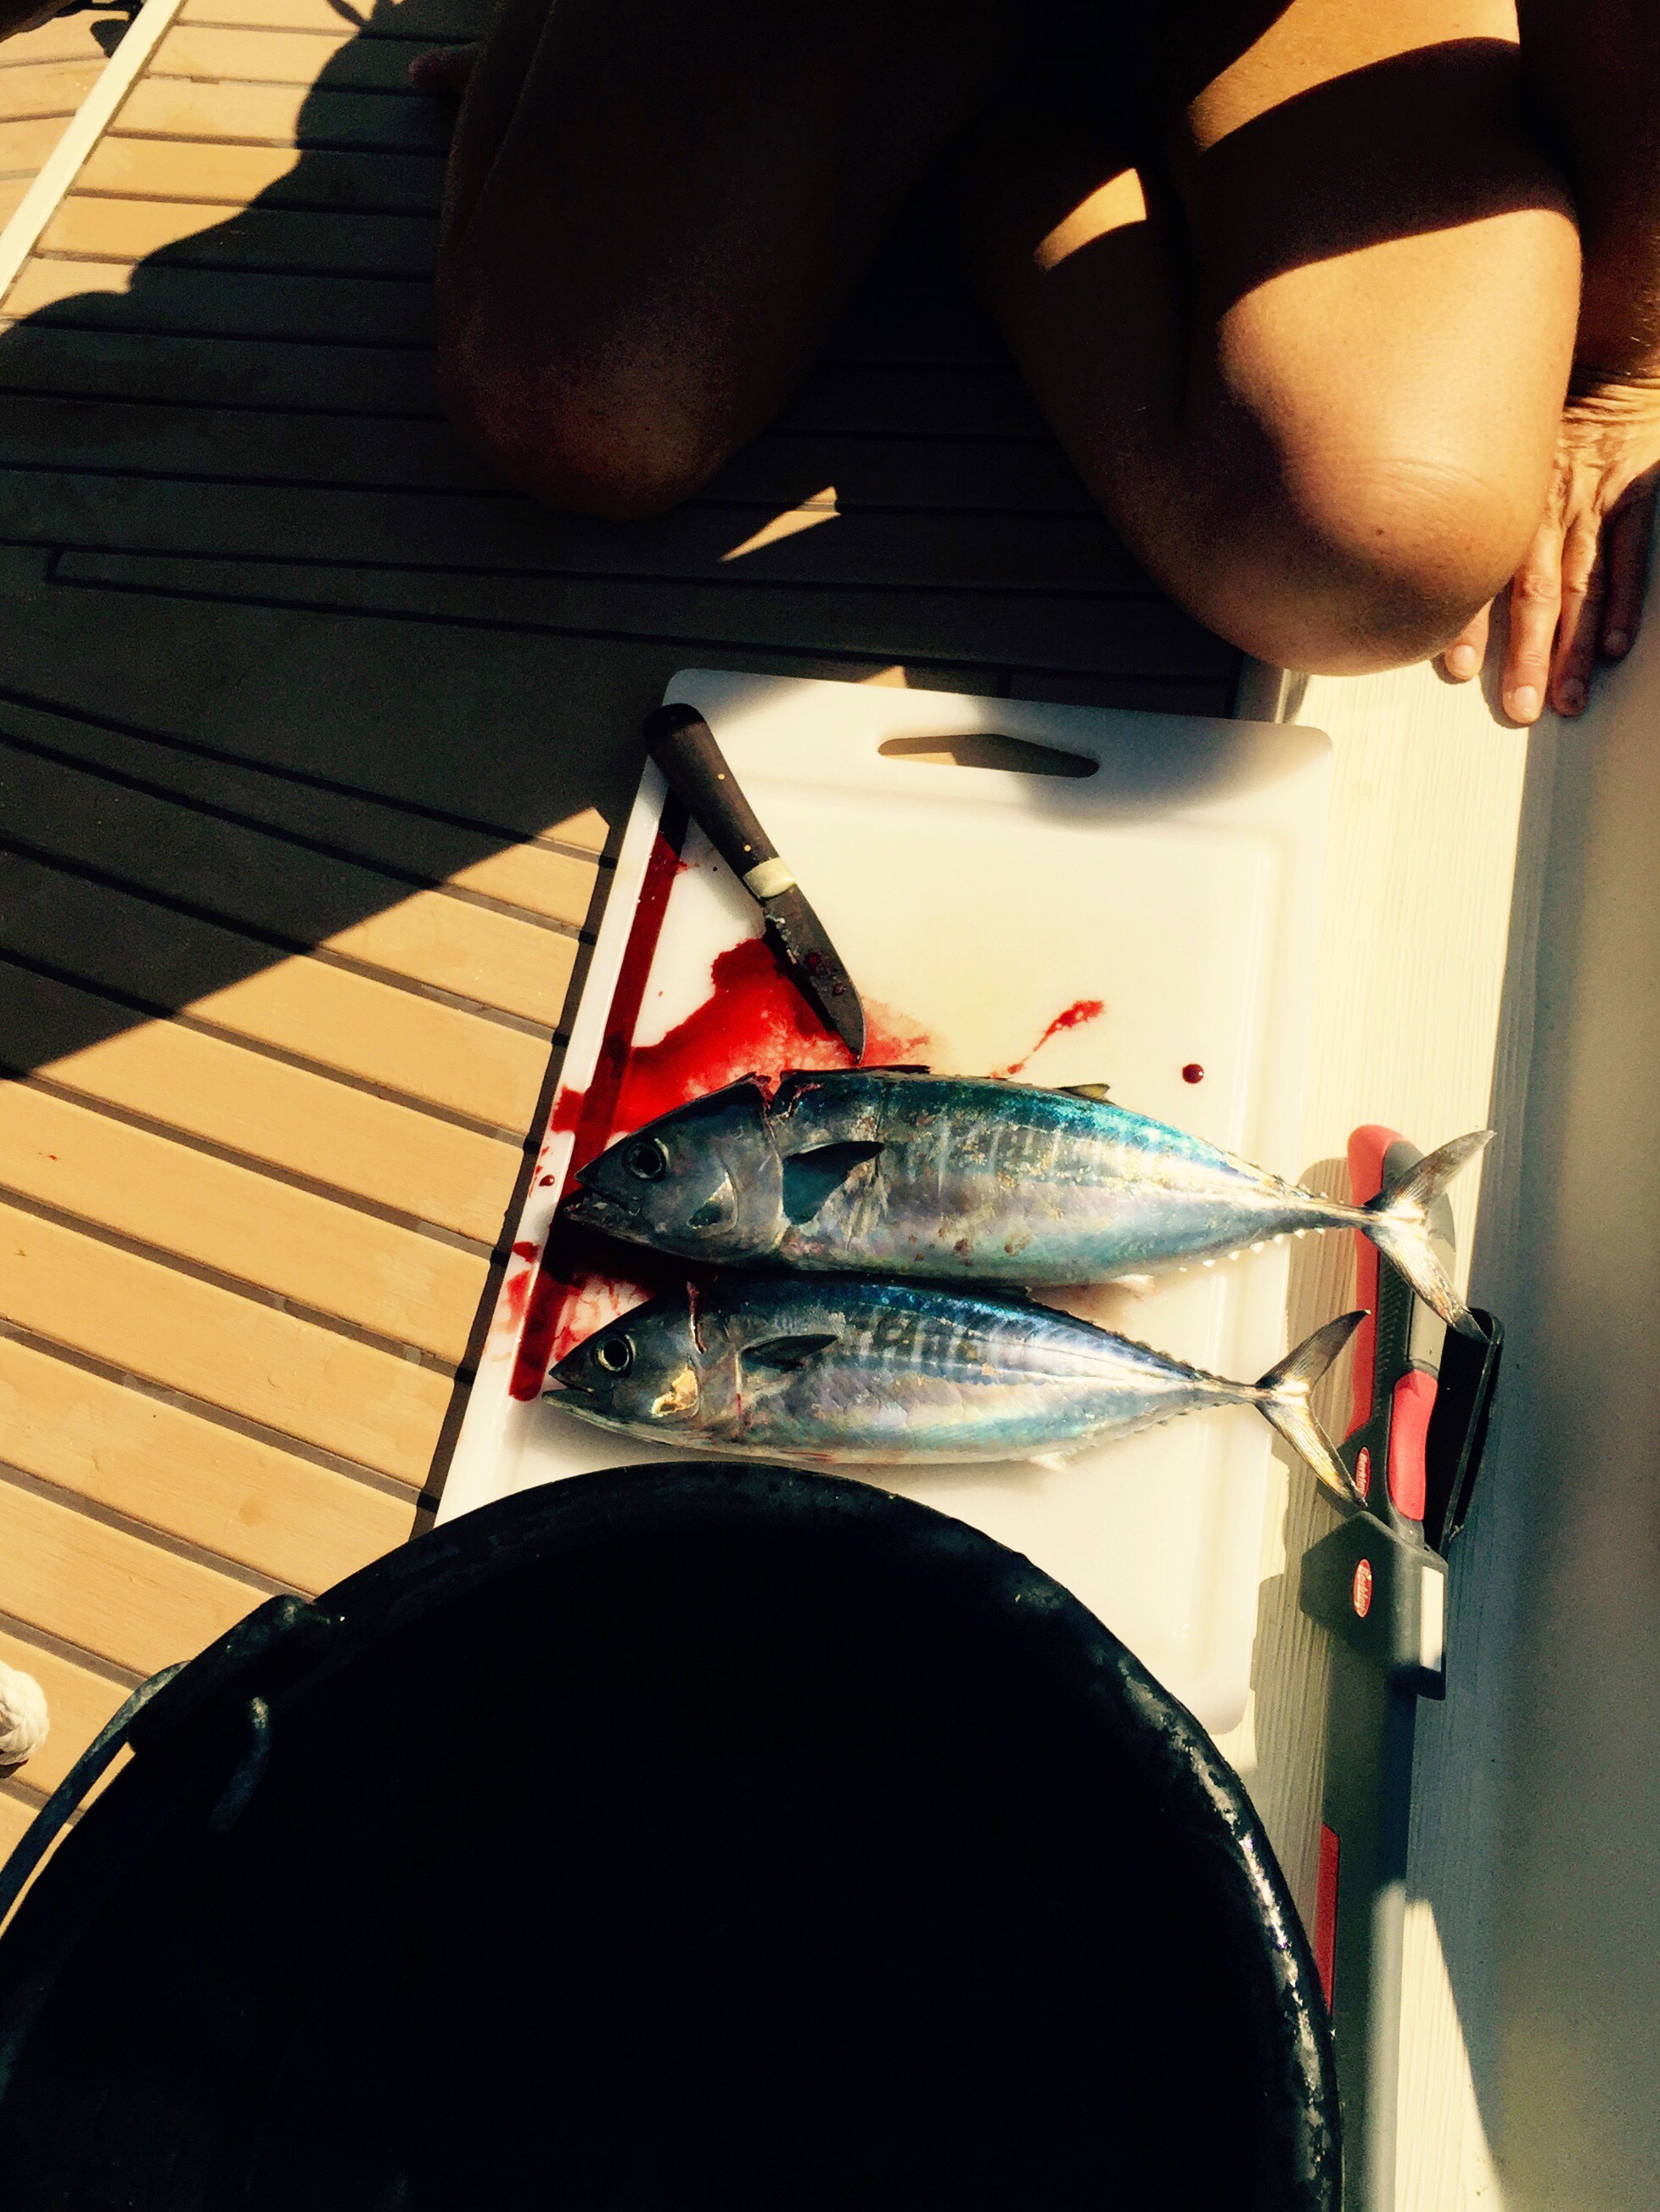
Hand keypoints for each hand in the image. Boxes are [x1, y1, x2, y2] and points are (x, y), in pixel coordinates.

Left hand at [1442, 369, 1659, 721]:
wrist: (1605, 353)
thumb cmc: (1541, 409)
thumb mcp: (1481, 444)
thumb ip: (1449, 494)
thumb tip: (1392, 547)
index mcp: (1501, 500)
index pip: (1480, 569)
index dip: (1468, 620)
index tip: (1457, 668)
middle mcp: (1543, 507)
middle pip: (1533, 592)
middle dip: (1526, 655)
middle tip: (1520, 706)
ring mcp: (1591, 503)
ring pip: (1580, 585)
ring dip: (1572, 646)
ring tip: (1566, 696)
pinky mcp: (1635, 493)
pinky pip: (1629, 554)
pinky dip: (1623, 602)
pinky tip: (1612, 645)